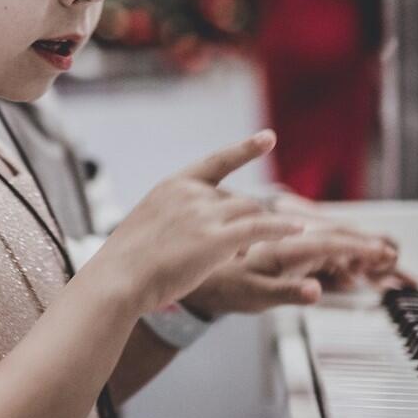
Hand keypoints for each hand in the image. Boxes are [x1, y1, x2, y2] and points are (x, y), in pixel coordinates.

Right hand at [82, 130, 305, 316]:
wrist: (118, 279)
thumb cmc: (127, 263)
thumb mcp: (148, 225)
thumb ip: (175, 218)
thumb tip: (195, 228)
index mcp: (174, 186)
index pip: (216, 162)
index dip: (245, 150)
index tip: (269, 138)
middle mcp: (192, 193)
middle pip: (238, 200)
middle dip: (243, 222)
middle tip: (237, 249)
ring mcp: (205, 214)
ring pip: (249, 214)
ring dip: (257, 231)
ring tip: (250, 252)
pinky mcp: (217, 239)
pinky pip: (260, 228)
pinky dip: (282, 228)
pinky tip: (298, 231)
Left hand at [182, 195, 415, 316]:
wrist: (200, 269)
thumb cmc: (223, 281)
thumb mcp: (253, 294)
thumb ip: (287, 292)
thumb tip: (316, 292)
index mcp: (288, 242)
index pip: (335, 242)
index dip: (364, 249)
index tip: (387, 255)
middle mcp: (294, 238)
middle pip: (344, 240)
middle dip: (376, 254)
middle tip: (405, 272)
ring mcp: (295, 245)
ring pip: (338, 245)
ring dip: (366, 256)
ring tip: (395, 271)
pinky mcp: (293, 252)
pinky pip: (327, 253)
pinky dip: (348, 261)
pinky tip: (359, 274)